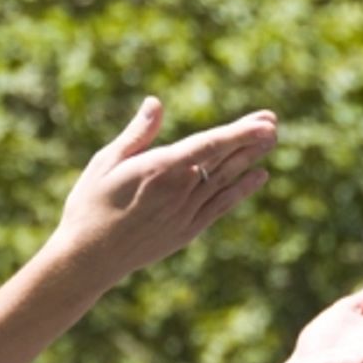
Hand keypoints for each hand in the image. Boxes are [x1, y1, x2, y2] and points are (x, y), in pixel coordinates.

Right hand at [53, 97, 277, 281]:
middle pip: (223, 160)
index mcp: (159, 169)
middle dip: (250, 141)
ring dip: (249, 161)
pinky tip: (257, 177)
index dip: (240, 133)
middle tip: (273, 123)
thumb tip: (156, 103)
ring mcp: (186, 213)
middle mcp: (179, 191)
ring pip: (226, 181)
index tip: (264, 123)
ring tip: (270, 142)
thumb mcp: (105, 164)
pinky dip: (240, 190)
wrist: (89, 259)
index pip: (208, 145)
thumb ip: (137, 135)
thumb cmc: (89, 206)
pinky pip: (221, 206)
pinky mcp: (186, 231)